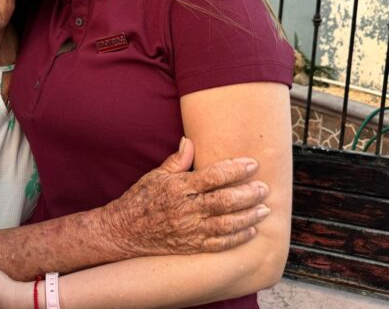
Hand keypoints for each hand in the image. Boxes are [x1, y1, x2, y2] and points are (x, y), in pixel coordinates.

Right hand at [102, 137, 269, 256]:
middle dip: (249, 194)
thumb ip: (177, 160)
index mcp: (179, 187)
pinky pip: (220, 244)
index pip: (214, 176)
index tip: (253, 164)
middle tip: (264, 188)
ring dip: (249, 216)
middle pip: (225, 201)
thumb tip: (190, 141)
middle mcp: (187, 209)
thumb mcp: (156, 175)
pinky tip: (251, 230)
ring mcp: (190, 230)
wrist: (124, 231)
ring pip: (227, 224)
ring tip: (264, 209)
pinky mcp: (192, 246)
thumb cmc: (141, 199)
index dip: (236, 169)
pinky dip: (238, 238)